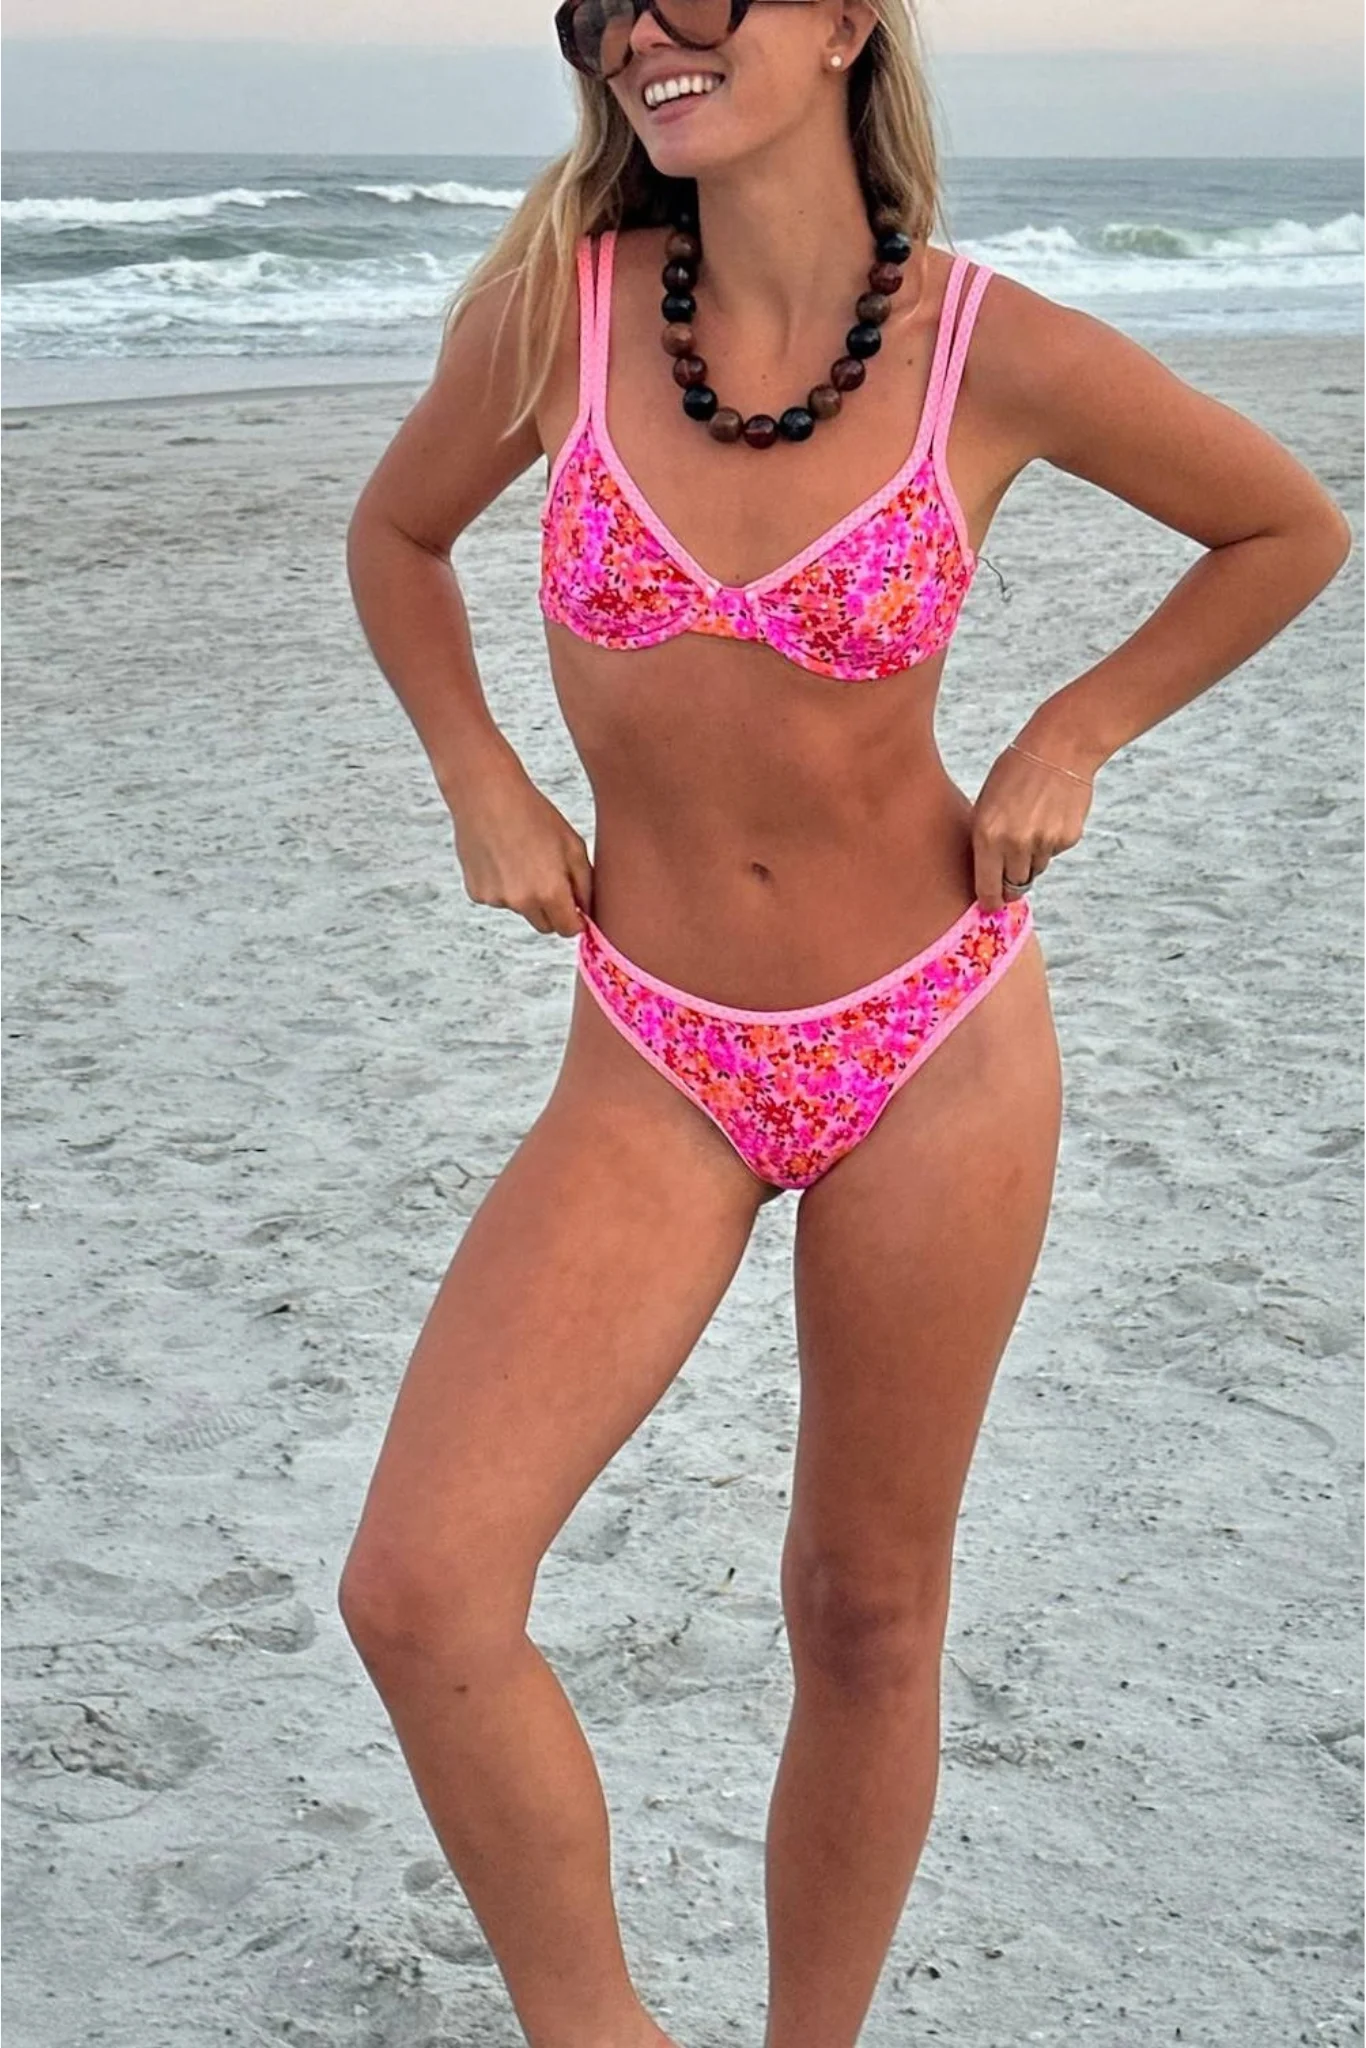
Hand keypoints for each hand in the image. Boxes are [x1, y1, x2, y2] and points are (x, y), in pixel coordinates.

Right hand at [449, 754, 592, 937]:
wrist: (486, 794)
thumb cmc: (532, 814)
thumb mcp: (573, 845)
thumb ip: (586, 885)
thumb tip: (587, 912)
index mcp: (550, 892)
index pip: (569, 930)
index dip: (575, 920)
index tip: (576, 911)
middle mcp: (521, 902)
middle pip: (544, 926)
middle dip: (552, 911)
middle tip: (550, 878)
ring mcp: (496, 900)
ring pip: (520, 910)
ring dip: (525, 895)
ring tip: (522, 857)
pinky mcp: (476, 893)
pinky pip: (498, 899)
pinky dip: (503, 886)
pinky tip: (502, 857)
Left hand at [971, 742, 1092, 911]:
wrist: (1060, 747)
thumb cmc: (1015, 771)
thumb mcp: (985, 803)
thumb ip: (984, 840)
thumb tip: (988, 876)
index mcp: (987, 834)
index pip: (986, 886)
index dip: (989, 900)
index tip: (990, 906)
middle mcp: (1016, 844)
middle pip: (1014, 885)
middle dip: (1011, 884)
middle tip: (1010, 877)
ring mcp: (1044, 843)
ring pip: (1036, 869)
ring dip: (1030, 859)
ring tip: (1030, 826)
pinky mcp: (1068, 839)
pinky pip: (1054, 853)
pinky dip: (1050, 842)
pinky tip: (1050, 815)